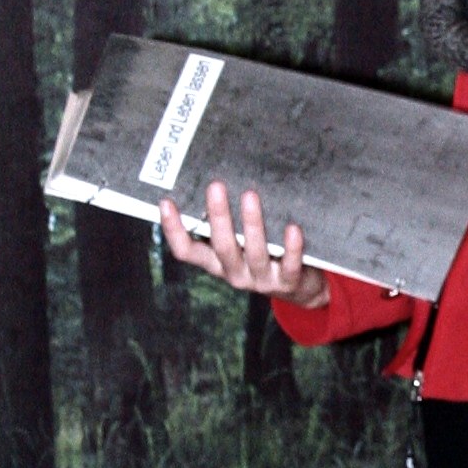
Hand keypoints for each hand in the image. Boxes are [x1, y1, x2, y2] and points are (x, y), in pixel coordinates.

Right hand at [158, 183, 329, 310]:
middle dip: (219, 216)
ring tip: (250, 195)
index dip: (174, 230)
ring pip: (255, 253)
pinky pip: (290, 265)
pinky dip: (291, 247)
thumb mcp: (241, 244)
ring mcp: (261, 280)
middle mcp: (235, 273)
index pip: (187, 251)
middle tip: (215, 186)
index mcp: (217, 263)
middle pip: (222, 246)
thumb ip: (228, 224)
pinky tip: (292, 228)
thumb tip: (217, 176)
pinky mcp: (289, 283)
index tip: (166, 202)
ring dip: (252, 224)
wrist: (301, 290)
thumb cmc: (265, 255)